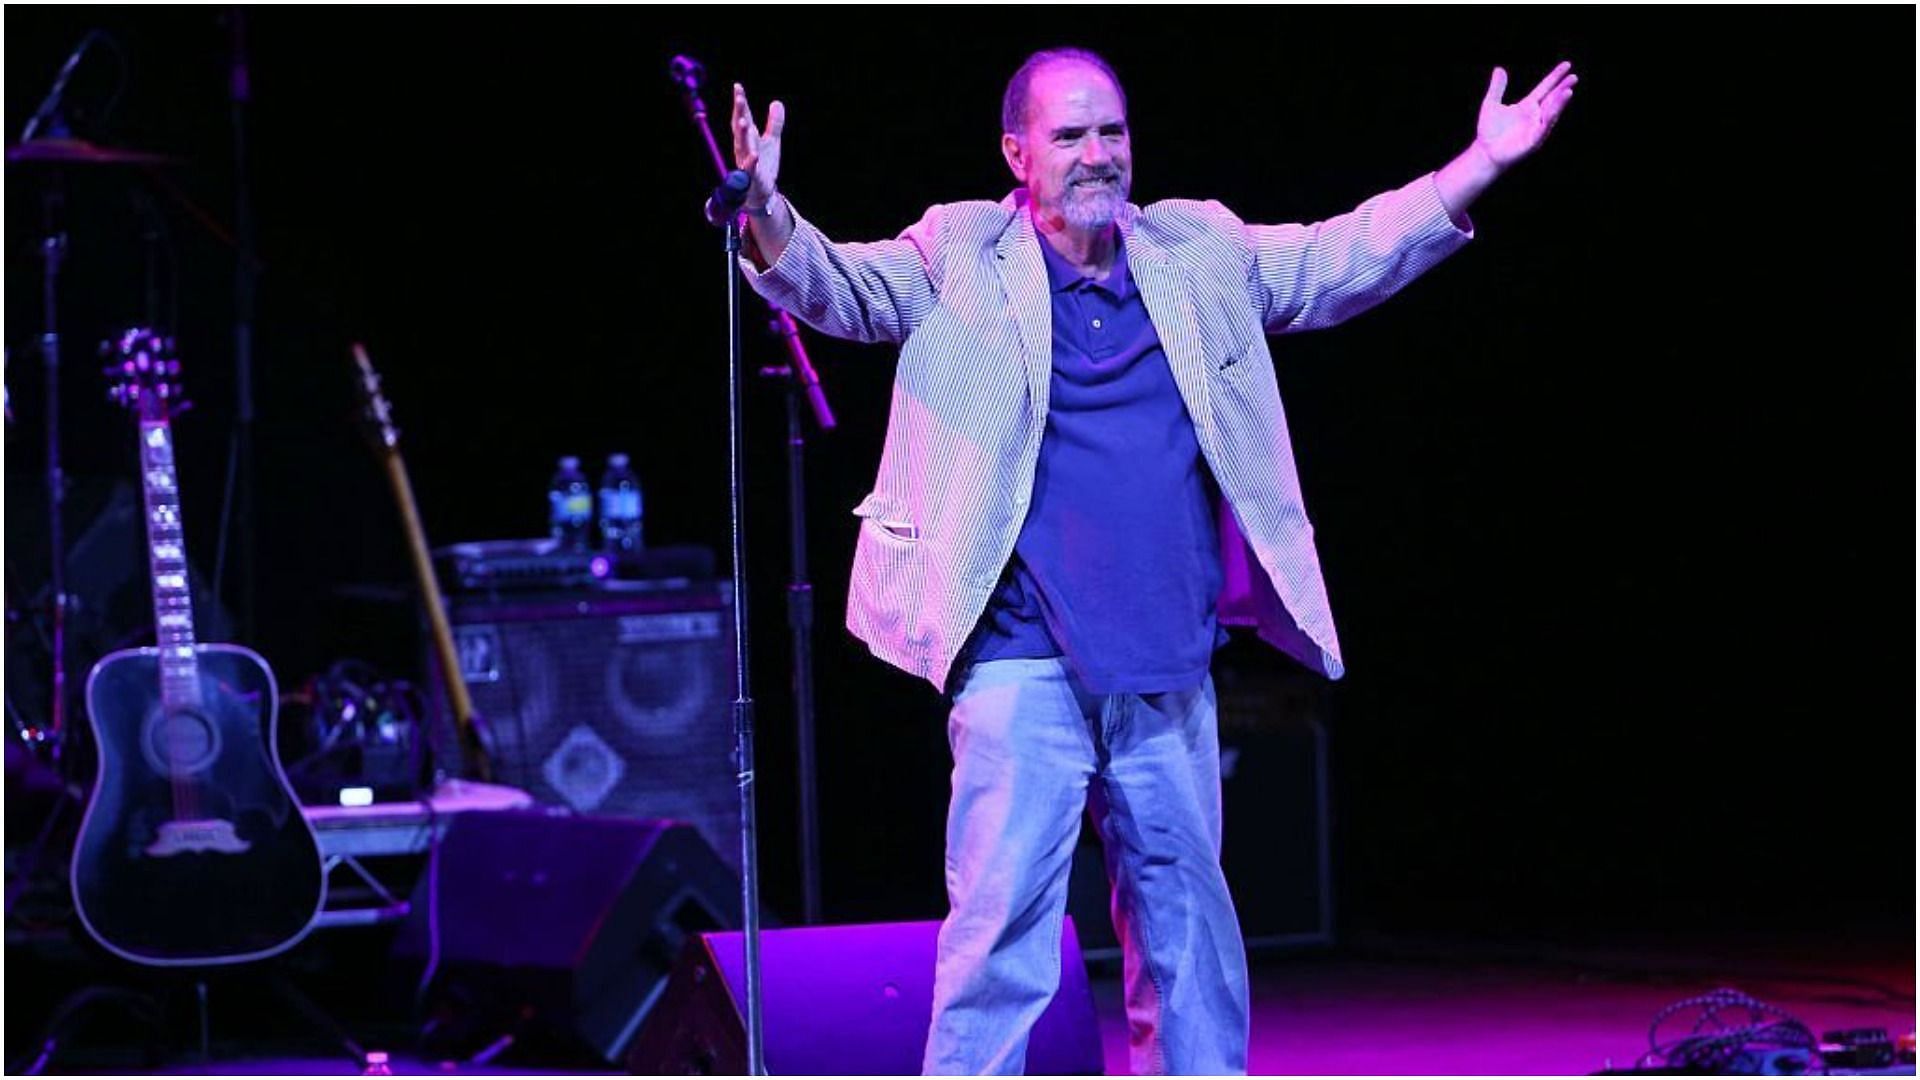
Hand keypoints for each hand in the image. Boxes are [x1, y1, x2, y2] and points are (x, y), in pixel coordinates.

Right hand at [732, 83, 785, 207]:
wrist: (761, 192)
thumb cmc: (763, 164)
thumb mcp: (772, 141)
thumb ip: (774, 123)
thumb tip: (777, 102)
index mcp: (747, 137)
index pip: (743, 116)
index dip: (740, 102)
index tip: (737, 86)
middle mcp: (743, 147)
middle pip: (740, 128)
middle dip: (740, 113)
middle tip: (740, 98)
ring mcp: (745, 162)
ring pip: (742, 146)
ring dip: (742, 134)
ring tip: (743, 121)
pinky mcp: (752, 177)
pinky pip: (750, 169)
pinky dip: (751, 162)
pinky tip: (754, 155)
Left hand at [1474, 61, 1577, 170]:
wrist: (1484, 153)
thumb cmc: (1489, 131)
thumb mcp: (1491, 104)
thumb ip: (1497, 87)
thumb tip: (1499, 68)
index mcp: (1527, 105)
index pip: (1545, 87)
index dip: (1555, 76)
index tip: (1567, 65)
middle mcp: (1535, 116)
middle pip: (1552, 99)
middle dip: (1563, 88)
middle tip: (1574, 77)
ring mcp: (1536, 128)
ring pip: (1551, 113)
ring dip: (1560, 103)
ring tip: (1568, 90)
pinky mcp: (1533, 141)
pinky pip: (1543, 128)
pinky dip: (1550, 119)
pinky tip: (1555, 110)